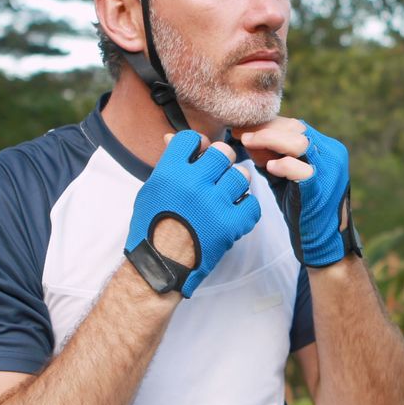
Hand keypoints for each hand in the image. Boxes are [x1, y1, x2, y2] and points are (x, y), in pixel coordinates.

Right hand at [125, 130, 259, 296]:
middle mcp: (193, 184)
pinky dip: (245, 208)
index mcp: (169, 173)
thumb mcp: (152, 191)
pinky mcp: (230, 225)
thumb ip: (168, 164)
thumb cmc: (152, 227)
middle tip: (216, 175)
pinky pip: (252, 204)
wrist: (159, 267)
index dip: (196, 145)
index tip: (198, 157)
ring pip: (241, 175)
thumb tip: (173, 137)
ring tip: (224, 196)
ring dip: (235, 183)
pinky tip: (233, 212)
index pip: (191, 138)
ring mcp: (214, 204)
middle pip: (222, 152)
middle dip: (221, 161)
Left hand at [235, 118, 361, 266]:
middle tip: (239, 134)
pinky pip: (304, 171)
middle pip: (297, 128)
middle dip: (265, 129)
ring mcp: (329, 170)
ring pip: (301, 142)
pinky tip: (269, 167)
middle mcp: (330, 154)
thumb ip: (270, 158)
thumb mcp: (284, 177)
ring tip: (248, 143)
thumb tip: (247, 138)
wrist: (323, 242)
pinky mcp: (322, 189)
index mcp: (324, 148)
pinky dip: (285, 165)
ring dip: (270, 140)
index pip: (294, 126)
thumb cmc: (302, 209)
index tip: (241, 128)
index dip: (267, 125)